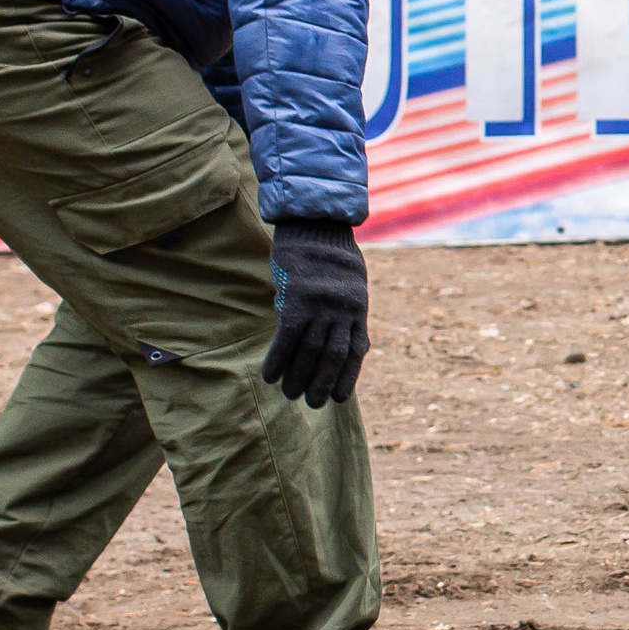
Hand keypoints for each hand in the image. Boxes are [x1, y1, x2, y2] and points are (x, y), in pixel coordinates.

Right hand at [261, 220, 369, 407]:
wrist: (315, 225)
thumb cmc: (332, 258)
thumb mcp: (353, 286)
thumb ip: (351, 315)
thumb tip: (355, 349)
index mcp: (359, 308)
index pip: (356, 352)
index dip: (347, 377)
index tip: (338, 398)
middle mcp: (343, 310)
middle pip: (332, 356)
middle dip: (322, 383)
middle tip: (311, 404)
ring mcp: (321, 305)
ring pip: (309, 351)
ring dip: (298, 377)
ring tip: (289, 395)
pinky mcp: (298, 299)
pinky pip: (287, 338)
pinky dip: (278, 359)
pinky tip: (269, 375)